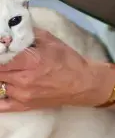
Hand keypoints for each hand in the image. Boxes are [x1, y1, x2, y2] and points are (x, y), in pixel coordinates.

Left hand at [0, 29, 114, 111]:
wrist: (84, 83)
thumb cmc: (69, 61)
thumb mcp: (51, 41)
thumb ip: (29, 34)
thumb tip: (11, 31)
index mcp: (30, 61)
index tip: (1, 49)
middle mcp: (23, 80)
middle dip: (0, 64)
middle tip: (4, 60)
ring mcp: (22, 95)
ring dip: (0, 76)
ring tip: (7, 71)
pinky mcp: (24, 106)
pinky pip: (1, 105)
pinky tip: (1, 87)